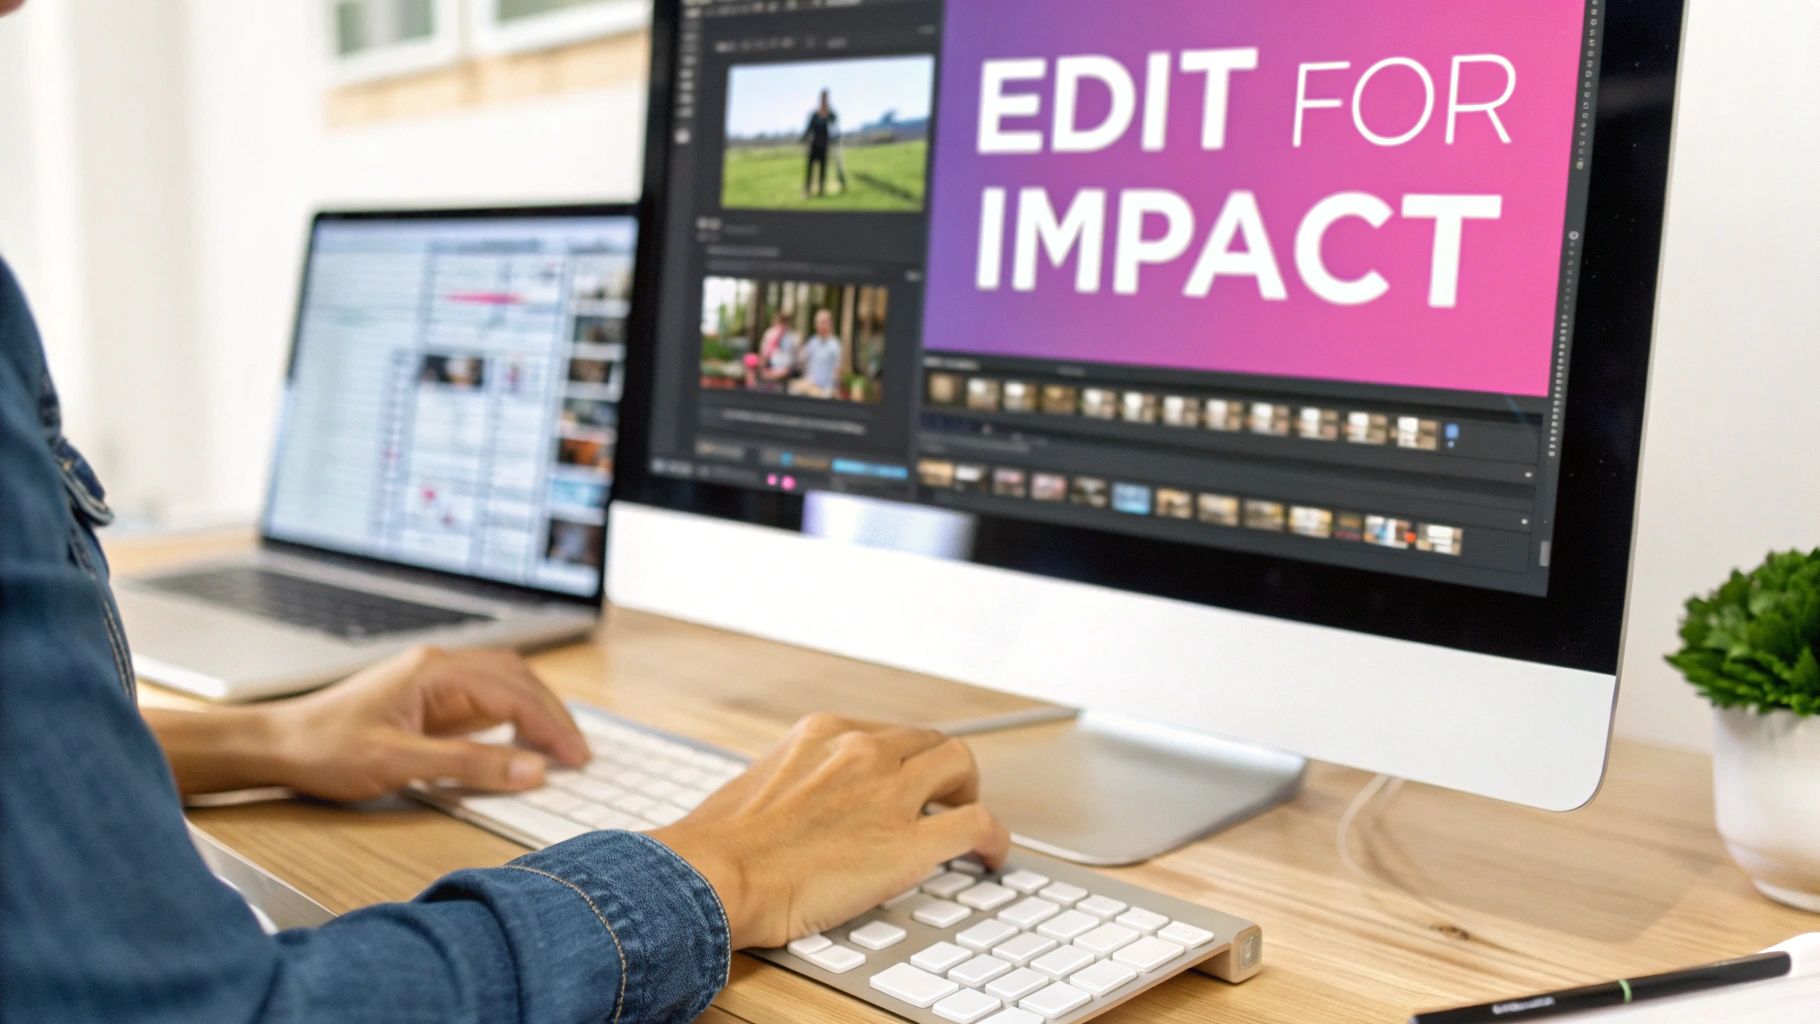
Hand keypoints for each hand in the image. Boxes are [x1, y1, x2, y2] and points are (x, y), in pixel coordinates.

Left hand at [263, 646, 589, 801]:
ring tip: (558, 747)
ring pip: (505, 684)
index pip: (515, 694)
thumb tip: (532, 769)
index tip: (575, 759)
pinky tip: (519, 740)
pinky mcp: (427, 700)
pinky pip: (484, 700)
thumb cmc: (326, 749)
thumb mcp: (400, 765)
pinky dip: (512, 717)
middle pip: (518, 680)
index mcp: (437, 672)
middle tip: (578, 756)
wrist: (276, 746)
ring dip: (536, 712)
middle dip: (553, 716)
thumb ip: (470, 765)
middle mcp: (440, 667)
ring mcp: (434, 681)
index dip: (550, 727)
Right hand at [651, 713, 1010, 949]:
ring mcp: (889, 792)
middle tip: (944, 796)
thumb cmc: (721, 846)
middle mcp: (862, 749)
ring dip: (968, 791)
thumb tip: (806, 806)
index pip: (885, 732)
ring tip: (969, 819)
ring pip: (960, 766)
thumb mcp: (760, 784)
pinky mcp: (909, 842)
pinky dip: (994, 837)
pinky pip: (977, 825)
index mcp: (823, 731)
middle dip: (941, 768)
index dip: (902, 758)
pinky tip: (992, 856)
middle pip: (929, 741)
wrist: (714, 877)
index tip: (903, 778)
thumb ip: (796, 782)